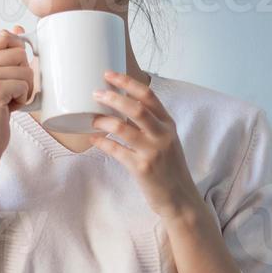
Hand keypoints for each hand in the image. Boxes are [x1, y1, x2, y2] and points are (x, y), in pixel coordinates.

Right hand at [0, 26, 38, 165]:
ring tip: (10, 100)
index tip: (16, 68)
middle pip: (19, 51)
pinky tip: (10, 108)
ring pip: (26, 68)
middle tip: (11, 90)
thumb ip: (4, 57)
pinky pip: (24, 84)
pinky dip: (23, 98)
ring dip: (25, 88)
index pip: (4, 35)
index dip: (18, 49)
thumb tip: (17, 29)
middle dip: (24, 73)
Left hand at [88, 71, 203, 221]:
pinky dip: (102, 143)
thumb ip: (149, 125)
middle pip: (136, 108)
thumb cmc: (169, 168)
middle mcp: (162, 135)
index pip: (149, 96)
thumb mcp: (166, 141)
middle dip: (113, 97)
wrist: (179, 198)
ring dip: (104, 120)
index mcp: (168, 124)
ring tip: (91, 118)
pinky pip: (116, 151)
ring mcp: (152, 152)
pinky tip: (92, 139)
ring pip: (123, 128)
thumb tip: (120, 108)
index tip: (110, 74)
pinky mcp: (141, 168)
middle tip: (96, 92)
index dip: (128, 83)